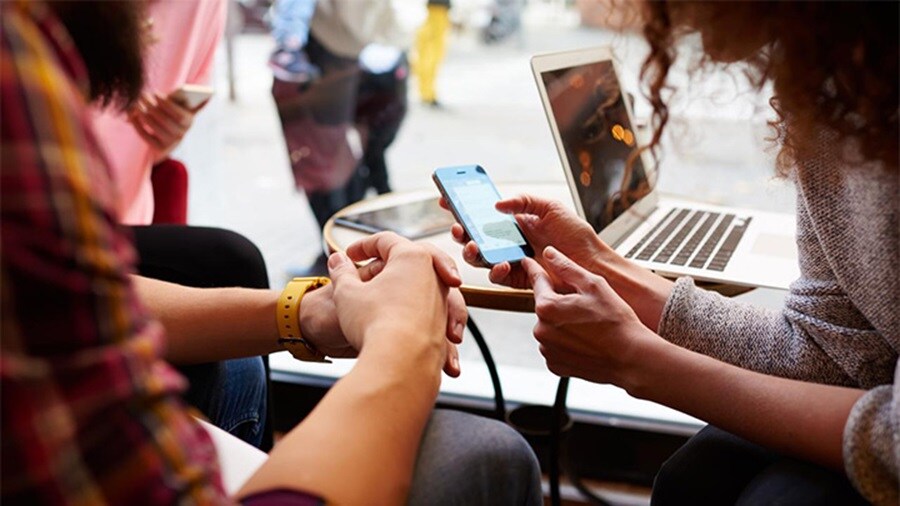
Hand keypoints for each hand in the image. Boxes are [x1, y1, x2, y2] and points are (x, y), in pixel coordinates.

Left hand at [128, 92, 195, 161]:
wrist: (168, 141)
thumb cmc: (172, 116)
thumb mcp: (179, 108)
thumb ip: (183, 99)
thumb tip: (195, 95)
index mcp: (189, 122)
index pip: (179, 114)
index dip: (166, 104)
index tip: (155, 93)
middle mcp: (182, 134)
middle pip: (165, 120)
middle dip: (151, 106)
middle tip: (142, 96)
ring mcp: (171, 143)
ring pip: (154, 127)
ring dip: (143, 114)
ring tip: (136, 104)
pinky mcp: (159, 148)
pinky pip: (146, 136)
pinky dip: (138, 125)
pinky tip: (133, 116)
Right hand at [303, 232, 465, 375]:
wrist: (401, 363)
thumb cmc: (375, 323)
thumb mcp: (347, 293)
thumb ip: (341, 272)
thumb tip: (337, 261)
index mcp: (412, 257)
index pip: (386, 240)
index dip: (363, 245)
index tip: (349, 255)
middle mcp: (434, 275)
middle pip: (414, 257)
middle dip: (392, 262)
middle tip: (373, 267)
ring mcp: (441, 301)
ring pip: (426, 285)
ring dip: (405, 289)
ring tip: (382, 300)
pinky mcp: (443, 326)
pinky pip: (430, 312)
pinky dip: (414, 314)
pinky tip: (398, 325)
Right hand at [443, 194, 609, 287]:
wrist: (591, 263)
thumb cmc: (576, 235)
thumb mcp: (551, 208)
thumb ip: (524, 201)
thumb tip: (497, 205)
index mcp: (515, 222)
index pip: (482, 213)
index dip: (463, 208)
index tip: (446, 201)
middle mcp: (509, 241)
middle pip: (475, 237)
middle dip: (462, 232)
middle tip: (459, 228)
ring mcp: (511, 260)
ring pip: (480, 258)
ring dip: (472, 252)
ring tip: (474, 247)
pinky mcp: (517, 278)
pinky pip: (497, 276)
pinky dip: (495, 270)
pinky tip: (502, 264)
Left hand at [522, 246, 662, 386]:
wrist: (630, 358)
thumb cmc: (615, 322)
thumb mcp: (594, 285)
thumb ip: (567, 267)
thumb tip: (549, 253)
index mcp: (547, 307)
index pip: (537, 281)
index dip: (534, 268)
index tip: (527, 262)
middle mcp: (541, 330)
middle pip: (545, 306)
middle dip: (559, 302)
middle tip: (585, 306)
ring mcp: (547, 349)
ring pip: (550, 327)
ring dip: (562, 323)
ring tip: (588, 326)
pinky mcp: (555, 364)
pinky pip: (555, 346)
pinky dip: (566, 341)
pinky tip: (585, 341)